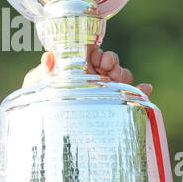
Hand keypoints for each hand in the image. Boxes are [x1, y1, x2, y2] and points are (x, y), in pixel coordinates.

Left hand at [23, 45, 153, 96]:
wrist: (40, 128)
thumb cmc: (37, 103)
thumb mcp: (36, 86)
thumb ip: (42, 72)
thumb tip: (48, 56)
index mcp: (76, 67)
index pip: (92, 54)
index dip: (98, 53)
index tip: (97, 58)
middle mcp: (92, 78)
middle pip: (110, 64)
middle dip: (112, 63)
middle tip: (108, 69)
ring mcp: (103, 92)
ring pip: (121, 78)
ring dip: (124, 75)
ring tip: (120, 79)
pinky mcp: (112, 107)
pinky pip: (130, 97)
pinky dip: (140, 92)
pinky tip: (146, 89)